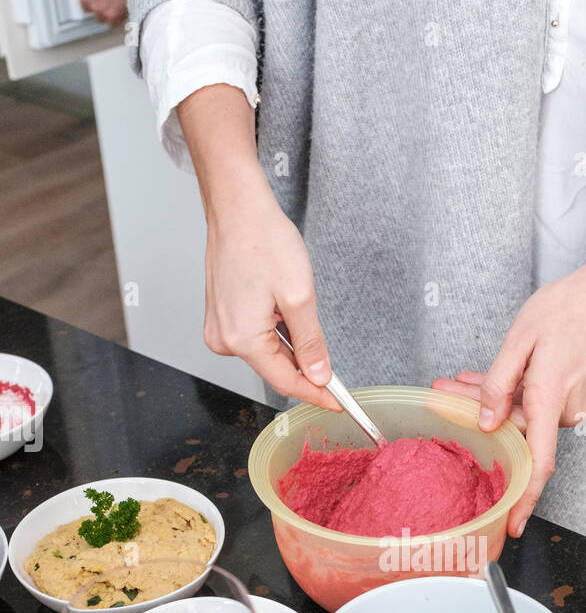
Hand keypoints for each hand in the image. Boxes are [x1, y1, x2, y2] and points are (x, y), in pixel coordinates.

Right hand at [202, 174, 339, 409]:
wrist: (237, 209)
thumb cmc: (263, 241)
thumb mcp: (299, 296)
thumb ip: (311, 343)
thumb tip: (319, 376)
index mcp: (242, 339)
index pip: (286, 382)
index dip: (316, 394)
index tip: (339, 403)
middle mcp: (224, 340)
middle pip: (275, 369)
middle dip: (304, 366)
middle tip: (332, 361)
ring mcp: (218, 329)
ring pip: (266, 353)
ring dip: (289, 343)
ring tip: (293, 305)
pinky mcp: (220, 317)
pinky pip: (254, 337)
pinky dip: (274, 331)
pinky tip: (279, 305)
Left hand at [433, 251, 585, 535]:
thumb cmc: (568, 308)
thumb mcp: (520, 339)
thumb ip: (498, 383)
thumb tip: (485, 423)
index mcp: (549, 399)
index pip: (537, 465)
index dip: (523, 500)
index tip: (511, 527)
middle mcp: (563, 411)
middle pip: (514, 432)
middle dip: (475, 419)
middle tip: (442, 394)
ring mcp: (569, 406)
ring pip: (520, 416)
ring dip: (489, 403)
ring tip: (455, 381)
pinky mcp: (569, 397)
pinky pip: (532, 405)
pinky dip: (509, 395)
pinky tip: (485, 379)